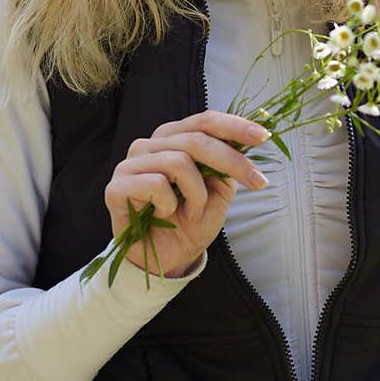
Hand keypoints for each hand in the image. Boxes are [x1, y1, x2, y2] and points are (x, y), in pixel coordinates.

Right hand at [104, 110, 270, 278]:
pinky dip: (169, 205)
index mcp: (172, 139)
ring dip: (197, 194)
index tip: (263, 137)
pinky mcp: (116, 187)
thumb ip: (227, 166)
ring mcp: (129, 164)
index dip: (235, 126)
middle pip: (196, 139)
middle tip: (258, 182)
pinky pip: (156, 184)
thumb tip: (244, 141)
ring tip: (191, 212)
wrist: (167, 259)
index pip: (204, 121)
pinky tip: (162, 215)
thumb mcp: (219, 192)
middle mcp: (149, 145)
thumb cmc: (190, 223)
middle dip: (232, 161)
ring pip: (179, 162)